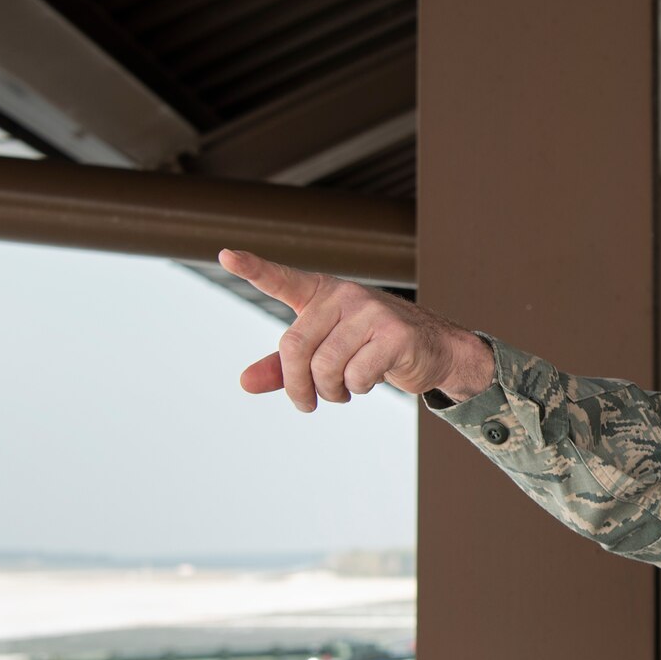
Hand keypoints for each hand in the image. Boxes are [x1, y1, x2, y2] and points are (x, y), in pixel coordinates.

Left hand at [219, 249, 493, 409]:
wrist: (434, 350)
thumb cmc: (372, 349)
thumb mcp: (325, 354)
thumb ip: (284, 367)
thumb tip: (244, 383)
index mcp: (322, 294)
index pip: (282, 279)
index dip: (253, 268)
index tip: (226, 255)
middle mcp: (344, 295)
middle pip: (296, 346)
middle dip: (297, 385)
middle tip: (307, 404)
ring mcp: (371, 311)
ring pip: (326, 366)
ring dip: (331, 392)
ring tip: (343, 391)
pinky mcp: (395, 334)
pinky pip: (357, 375)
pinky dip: (357, 389)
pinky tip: (369, 380)